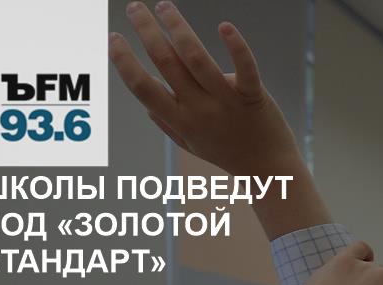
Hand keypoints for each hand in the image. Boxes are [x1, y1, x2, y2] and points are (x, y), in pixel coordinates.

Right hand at [110, 2, 328, 238]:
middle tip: (134, 7)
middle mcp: (199, 110)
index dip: (124, 61)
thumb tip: (146, 105)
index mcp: (180, 120)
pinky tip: (224, 26)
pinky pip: (245, 69)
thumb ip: (168, 124)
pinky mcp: (254, 97)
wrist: (269, 170)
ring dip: (178, 28)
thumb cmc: (228, 154)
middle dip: (147, 32)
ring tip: (163, 6)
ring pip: (198, 59)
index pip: (143, 88)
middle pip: (166, 64)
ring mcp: (226, 103)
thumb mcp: (192, 144)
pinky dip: (236, 47)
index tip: (113, 37)